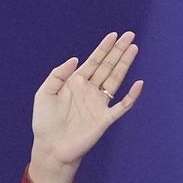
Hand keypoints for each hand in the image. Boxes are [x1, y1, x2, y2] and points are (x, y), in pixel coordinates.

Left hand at [29, 31, 142, 182]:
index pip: (93, 62)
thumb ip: (57, 75)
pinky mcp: (105, 118)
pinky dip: (131, 96)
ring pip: (116, 79)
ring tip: (133, 48)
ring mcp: (99, 104)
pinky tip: (137, 84)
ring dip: (125, 64)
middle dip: (118, 51)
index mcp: (75, 84)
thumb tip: (76, 59)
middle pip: (107, 66)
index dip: (103, 48)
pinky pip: (122, 105)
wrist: (50, 147)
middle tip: (130, 35)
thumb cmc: (45, 122)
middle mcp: (89, 91)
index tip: (113, 35)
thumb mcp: (44, 94)